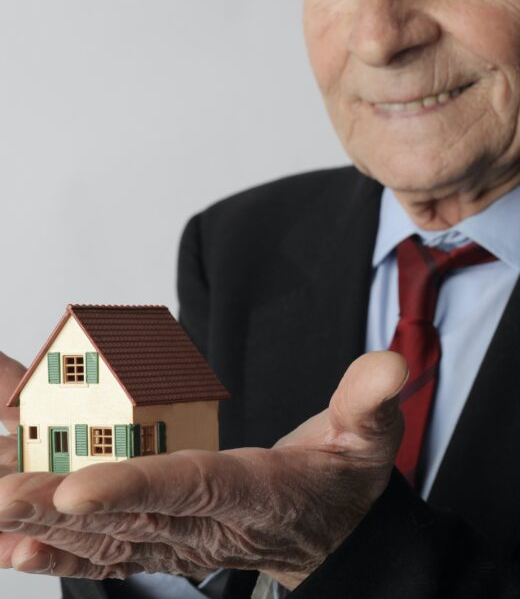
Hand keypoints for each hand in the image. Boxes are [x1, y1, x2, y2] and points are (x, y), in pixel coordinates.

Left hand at [0, 351, 406, 587]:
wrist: (332, 540)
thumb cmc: (343, 483)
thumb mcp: (369, 438)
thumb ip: (370, 401)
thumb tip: (391, 364)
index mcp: (251, 490)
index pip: (188, 488)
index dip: (132, 488)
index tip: (72, 485)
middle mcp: (204, 522)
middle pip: (122, 515)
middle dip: (51, 503)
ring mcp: (178, 538)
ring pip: (99, 534)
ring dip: (36, 518)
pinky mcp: (164, 541)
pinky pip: (102, 551)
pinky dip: (53, 550)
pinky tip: (9, 542)